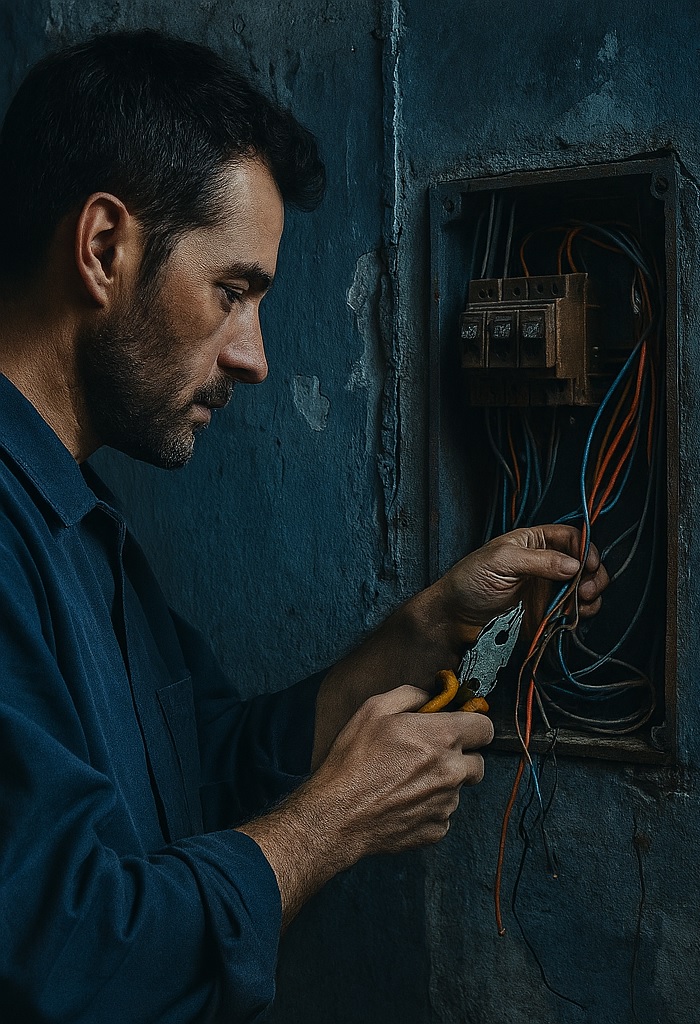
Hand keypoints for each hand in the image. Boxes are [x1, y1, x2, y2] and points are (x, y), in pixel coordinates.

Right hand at [240, 685, 493, 924]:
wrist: (338, 814)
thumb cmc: (354, 759)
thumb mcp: (374, 709)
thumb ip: (410, 695)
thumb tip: (430, 697)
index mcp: (443, 737)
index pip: (486, 728)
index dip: (473, 726)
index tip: (458, 729)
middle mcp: (453, 771)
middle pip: (478, 762)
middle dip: (459, 757)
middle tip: (429, 756)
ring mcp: (447, 804)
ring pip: (459, 789)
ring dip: (442, 783)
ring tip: (406, 781)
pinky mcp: (437, 829)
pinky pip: (443, 813)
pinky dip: (429, 808)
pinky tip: (402, 802)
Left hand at [436, 524, 608, 642]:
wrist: (454, 617)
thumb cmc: (469, 581)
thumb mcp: (502, 561)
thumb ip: (540, 561)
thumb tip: (575, 565)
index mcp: (533, 542)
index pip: (571, 537)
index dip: (585, 548)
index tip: (588, 565)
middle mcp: (545, 564)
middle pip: (584, 563)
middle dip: (593, 575)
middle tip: (584, 591)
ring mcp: (547, 589)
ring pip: (583, 588)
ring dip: (590, 596)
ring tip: (580, 605)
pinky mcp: (546, 613)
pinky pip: (573, 612)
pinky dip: (580, 614)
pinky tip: (571, 616)